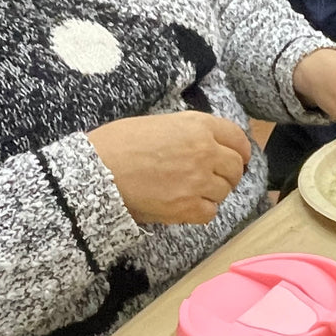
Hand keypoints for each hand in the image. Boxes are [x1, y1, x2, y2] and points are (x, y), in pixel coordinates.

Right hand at [88, 112, 251, 224]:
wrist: (95, 171)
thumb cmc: (117, 143)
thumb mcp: (160, 122)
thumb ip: (189, 132)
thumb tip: (204, 144)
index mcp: (198, 126)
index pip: (237, 138)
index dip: (240, 150)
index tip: (238, 157)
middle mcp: (205, 151)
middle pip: (235, 168)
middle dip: (228, 174)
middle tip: (214, 179)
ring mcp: (198, 180)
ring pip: (224, 191)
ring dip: (212, 193)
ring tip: (192, 192)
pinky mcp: (186, 207)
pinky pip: (209, 212)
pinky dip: (201, 211)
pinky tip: (185, 206)